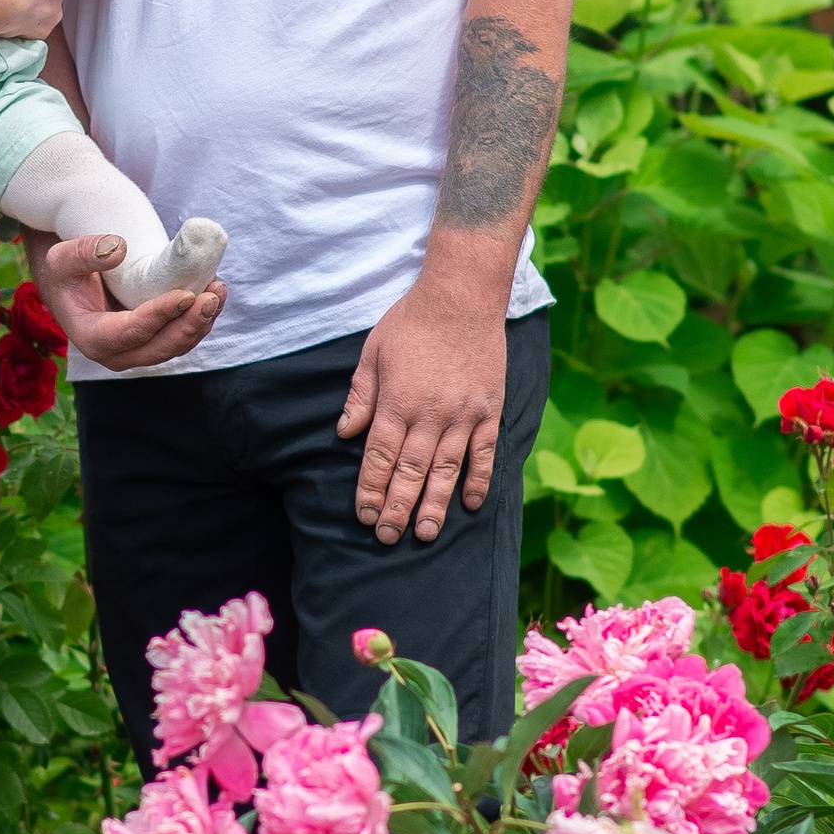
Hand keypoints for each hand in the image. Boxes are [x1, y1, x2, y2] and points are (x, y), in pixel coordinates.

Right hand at [25, 229, 222, 371]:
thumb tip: (118, 249)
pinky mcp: (156, 341)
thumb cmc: (66, 271)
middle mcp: (118, 353)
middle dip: (189, 325)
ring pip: (177, 345)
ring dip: (201, 321)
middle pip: (160, 348)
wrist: (72, 284)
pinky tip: (214, 292)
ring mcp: (139, 350)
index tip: (184, 295)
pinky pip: (182, 336)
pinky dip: (200, 318)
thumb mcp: (62, 257)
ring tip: (218, 290)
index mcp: (92, 338)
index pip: (130, 332)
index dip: (159, 316)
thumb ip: (84, 253)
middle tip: (211, 296)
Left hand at [338, 279, 506, 541]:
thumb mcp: (373, 352)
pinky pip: (484, 454)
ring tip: (423, 534)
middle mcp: (430, 416)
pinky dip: (478, 481)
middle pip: (409, 473)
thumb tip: (344, 433)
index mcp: (397, 402)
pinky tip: (471, 504)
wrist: (463, 296)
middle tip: (388, 537)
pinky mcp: (489, 411)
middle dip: (396, 509)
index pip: (379, 458)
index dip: (370, 491)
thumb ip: (360, 395)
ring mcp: (463, 416)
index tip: (364, 516)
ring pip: (446, 472)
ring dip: (434, 506)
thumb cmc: (412, 321)